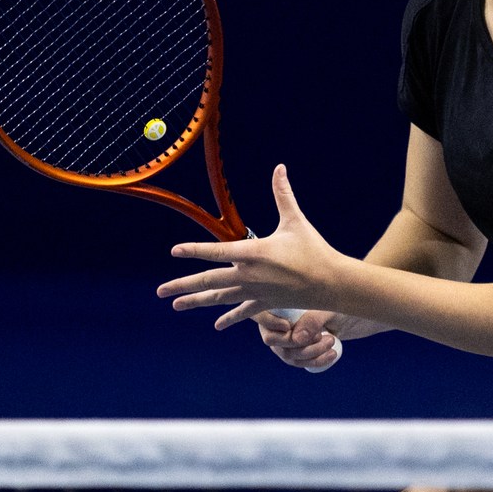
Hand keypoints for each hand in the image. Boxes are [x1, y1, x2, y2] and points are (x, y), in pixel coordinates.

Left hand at [158, 164, 343, 328]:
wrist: (331, 283)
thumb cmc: (314, 249)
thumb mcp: (295, 220)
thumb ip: (283, 194)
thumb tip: (280, 167)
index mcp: (253, 253)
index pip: (216, 251)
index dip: (194, 250)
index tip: (175, 251)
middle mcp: (249, 275)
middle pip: (209, 280)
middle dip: (182, 285)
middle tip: (160, 291)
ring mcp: (255, 292)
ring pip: (219, 298)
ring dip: (196, 301)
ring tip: (176, 305)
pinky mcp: (265, 304)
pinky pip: (243, 312)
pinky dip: (229, 317)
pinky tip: (216, 324)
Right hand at [253, 308, 380, 372]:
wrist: (358, 312)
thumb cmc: (340, 301)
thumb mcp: (328, 307)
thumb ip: (313, 319)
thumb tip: (296, 338)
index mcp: (279, 302)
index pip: (259, 314)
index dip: (268, 322)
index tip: (288, 326)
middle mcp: (278, 321)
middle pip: (271, 339)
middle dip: (293, 342)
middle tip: (320, 335)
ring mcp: (287, 338)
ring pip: (287, 354)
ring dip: (308, 353)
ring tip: (331, 342)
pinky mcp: (301, 350)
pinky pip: (300, 361)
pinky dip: (315, 361)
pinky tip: (331, 355)